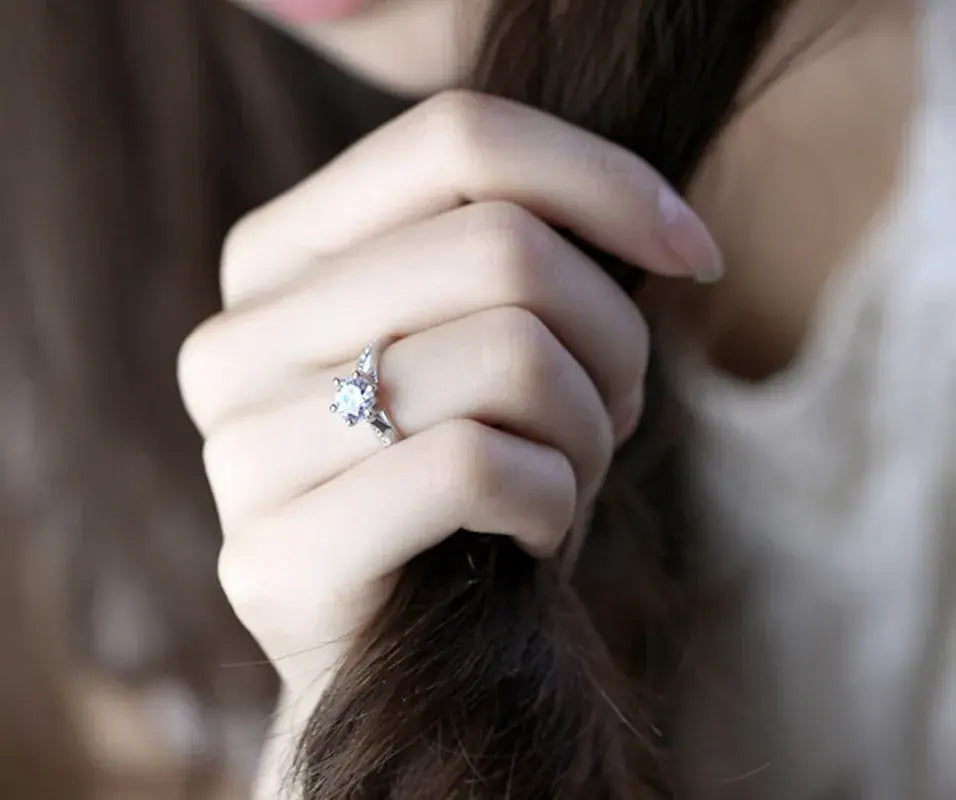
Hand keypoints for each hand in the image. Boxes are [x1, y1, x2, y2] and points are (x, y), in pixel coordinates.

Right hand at [177, 89, 719, 741]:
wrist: (404, 645)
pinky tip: (535, 532)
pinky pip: (475, 467)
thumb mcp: (485, 335)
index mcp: (276, 257)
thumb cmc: (459, 477)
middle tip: (617, 405)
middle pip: (498, 247)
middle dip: (609, 334)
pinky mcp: (275, 560)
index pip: (454, 137)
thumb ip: (519, 249)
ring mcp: (240, 452)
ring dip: (587, 426)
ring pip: (504, 356)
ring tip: (572, 470)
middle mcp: (236, 339)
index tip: (693, 251)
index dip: (602, 178)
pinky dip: (551, 499)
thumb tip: (662, 225)